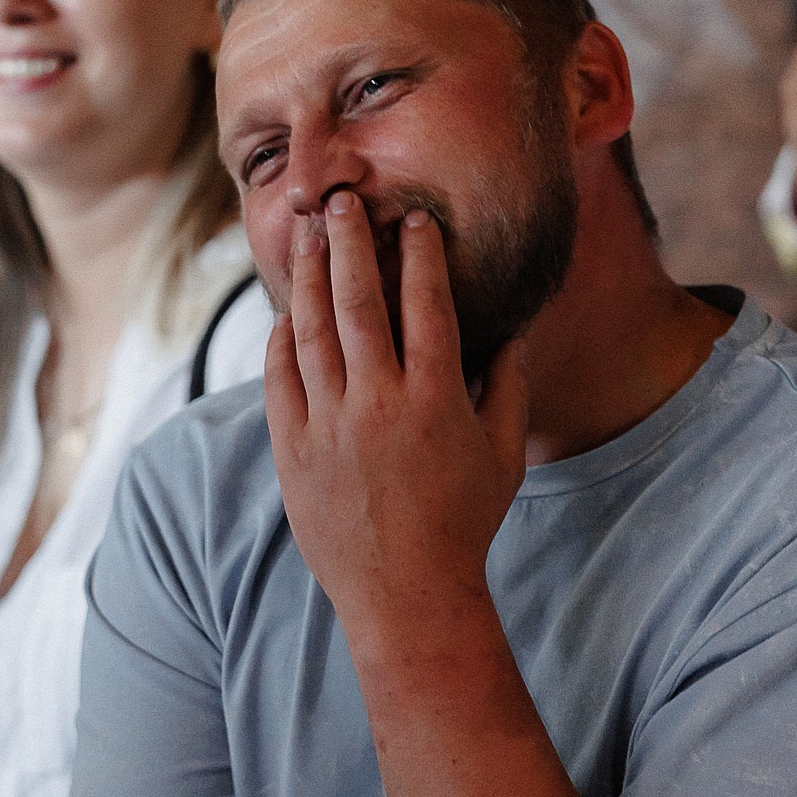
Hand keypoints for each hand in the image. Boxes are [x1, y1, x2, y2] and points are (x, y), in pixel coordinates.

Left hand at [265, 190, 528, 635]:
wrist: (405, 595)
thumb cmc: (464, 524)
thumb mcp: (503, 455)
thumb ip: (510, 387)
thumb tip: (517, 329)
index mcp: (435, 399)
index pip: (427, 305)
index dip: (421, 256)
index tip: (414, 220)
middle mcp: (378, 403)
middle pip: (359, 302)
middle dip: (350, 244)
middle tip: (344, 201)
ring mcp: (329, 425)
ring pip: (311, 331)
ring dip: (307, 276)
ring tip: (307, 234)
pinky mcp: (293, 449)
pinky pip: (280, 379)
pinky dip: (282, 338)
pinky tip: (286, 311)